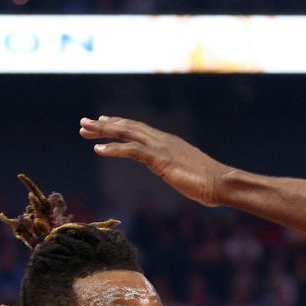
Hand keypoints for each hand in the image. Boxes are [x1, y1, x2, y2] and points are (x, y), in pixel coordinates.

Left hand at [80, 116, 232, 207]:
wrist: (222, 183)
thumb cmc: (209, 183)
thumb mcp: (188, 173)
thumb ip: (179, 169)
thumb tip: (179, 174)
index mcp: (168, 142)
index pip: (139, 129)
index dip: (120, 124)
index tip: (103, 121)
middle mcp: (163, 140)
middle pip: (128, 127)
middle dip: (104, 124)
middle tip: (84, 123)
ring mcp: (161, 147)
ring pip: (126, 133)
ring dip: (103, 131)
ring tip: (83, 129)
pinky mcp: (160, 159)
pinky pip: (132, 151)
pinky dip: (114, 148)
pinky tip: (97, 149)